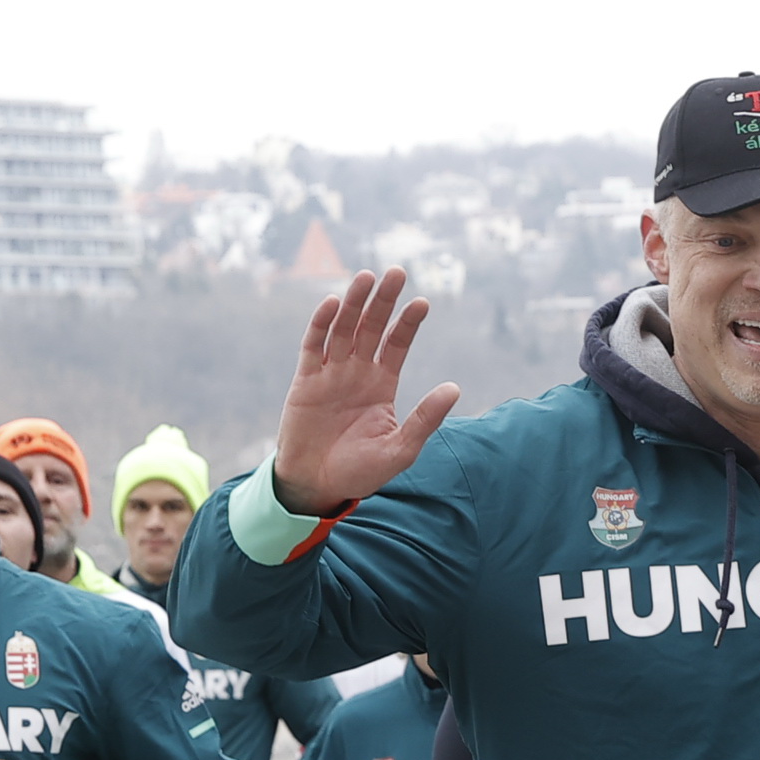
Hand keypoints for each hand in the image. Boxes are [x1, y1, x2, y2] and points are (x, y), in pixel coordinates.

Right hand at [272, 268, 463, 517]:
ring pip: (343, 329)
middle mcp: (356, 372)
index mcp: (381, 385)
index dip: (408, 323)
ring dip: (353, 303)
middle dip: (383, 300)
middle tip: (396, 272)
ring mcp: (330, 374)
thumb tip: (454, 388)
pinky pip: (313, 346)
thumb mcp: (400, 448)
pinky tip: (332, 303)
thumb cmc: (360, 472)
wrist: (318, 486)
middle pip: (371, 327)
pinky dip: (321, 324)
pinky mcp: (305, 381)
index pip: (397, 344)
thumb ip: (425, 418)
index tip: (422, 302)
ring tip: (366, 277)